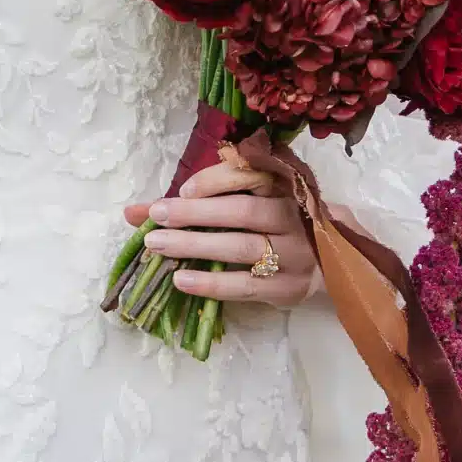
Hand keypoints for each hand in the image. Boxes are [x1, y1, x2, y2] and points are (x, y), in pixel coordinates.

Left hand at [121, 155, 319, 308]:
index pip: (250, 174)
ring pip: (241, 246)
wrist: (328, 261)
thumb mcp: (244, 201)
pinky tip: (181, 280)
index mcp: (282, 185)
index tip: (184, 188)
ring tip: (157, 246)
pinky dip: (211, 283)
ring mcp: (292, 253)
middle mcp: (291, 216)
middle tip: (157, 216)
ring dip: (196, 245)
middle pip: (242, 211)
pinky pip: (245, 285)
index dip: (216, 179)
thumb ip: (194, 202)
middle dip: (195, 212)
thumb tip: (133, 211)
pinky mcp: (287, 287)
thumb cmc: (272, 224)